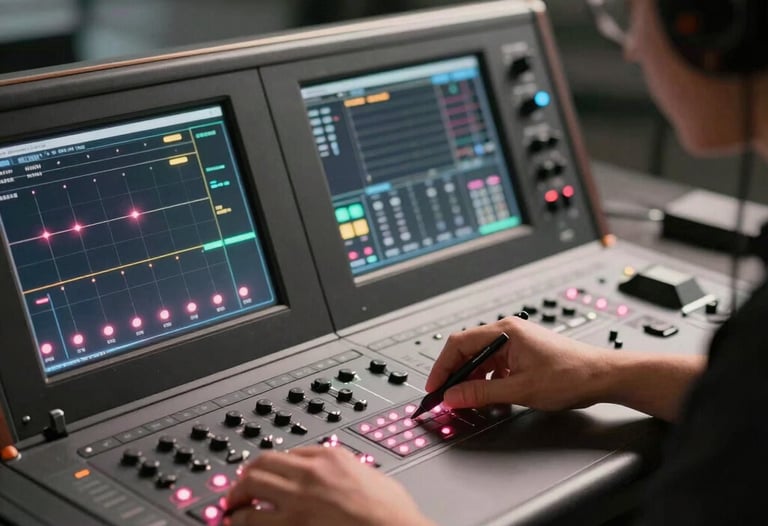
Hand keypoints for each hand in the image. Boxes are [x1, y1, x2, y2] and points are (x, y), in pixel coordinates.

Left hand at [225, 446, 434, 525]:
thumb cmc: (392, 512)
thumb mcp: (371, 475)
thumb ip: (349, 470)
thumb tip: (341, 476)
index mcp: (331, 457)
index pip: (290, 453)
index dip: (275, 465)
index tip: (269, 473)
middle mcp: (310, 473)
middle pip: (263, 463)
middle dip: (247, 475)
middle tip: (240, 486)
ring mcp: (298, 500)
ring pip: (251, 487)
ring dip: (237, 496)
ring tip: (232, 506)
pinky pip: (255, 520)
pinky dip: (242, 521)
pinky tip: (238, 524)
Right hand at [426, 316, 610, 410]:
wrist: (602, 376)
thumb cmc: (571, 374)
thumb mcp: (521, 390)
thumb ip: (482, 393)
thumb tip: (454, 396)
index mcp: (505, 332)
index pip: (459, 344)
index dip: (442, 367)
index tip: (435, 388)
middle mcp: (508, 332)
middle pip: (467, 351)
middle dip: (455, 376)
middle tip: (447, 398)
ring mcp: (516, 342)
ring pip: (481, 360)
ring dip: (472, 380)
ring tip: (469, 401)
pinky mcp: (522, 353)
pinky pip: (495, 365)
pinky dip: (488, 381)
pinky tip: (490, 397)